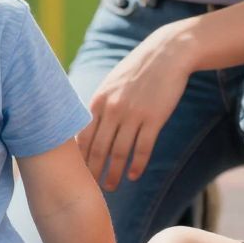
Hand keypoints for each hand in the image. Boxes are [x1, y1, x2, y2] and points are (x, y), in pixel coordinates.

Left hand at [80, 26, 193, 189]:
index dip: (79, 158)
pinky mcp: (154, 118)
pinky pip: (143, 148)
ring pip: (119, 152)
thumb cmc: (138, 71)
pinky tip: (133, 175)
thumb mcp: (112, 84)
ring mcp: (133, 114)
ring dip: (114, 173)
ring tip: (111, 187)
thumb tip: (88, 129)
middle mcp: (113, 109)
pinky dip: (137, 165)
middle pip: (98, 149)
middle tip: (90, 188)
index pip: (83, 137)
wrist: (167, 54)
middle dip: (93, 171)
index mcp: (99, 101)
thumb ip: (100, 106)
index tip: (76, 174)